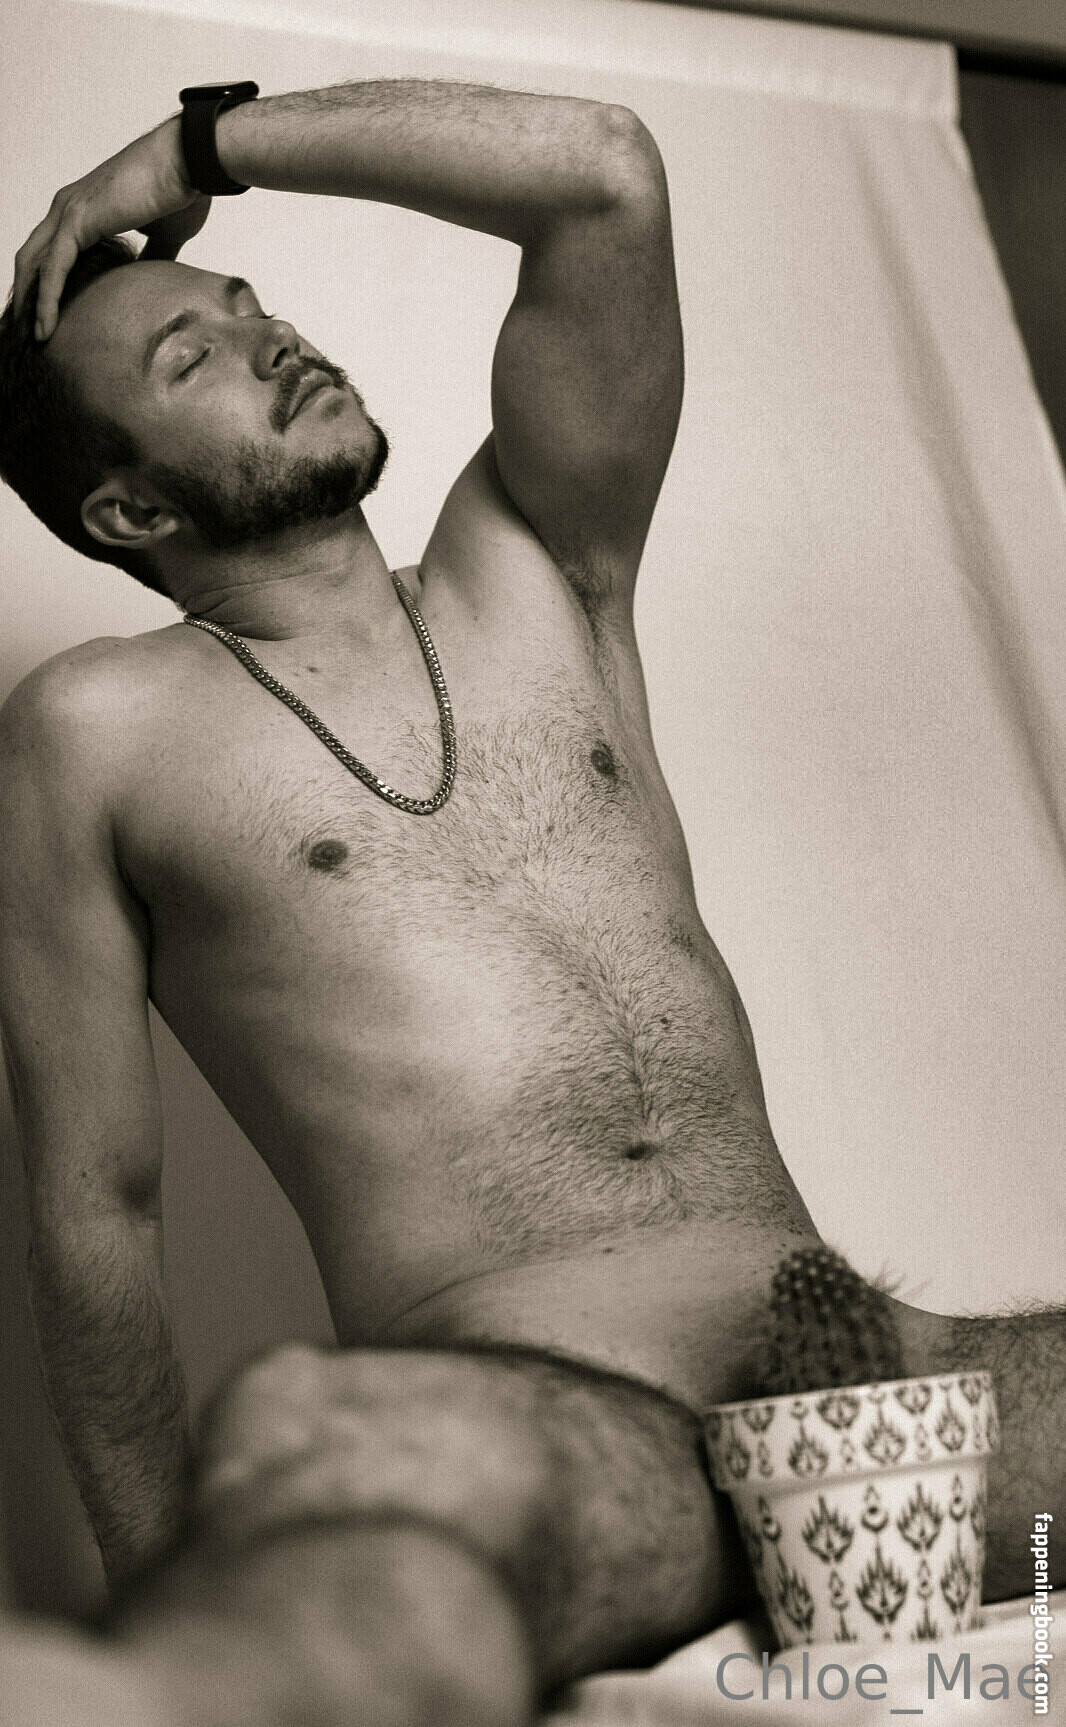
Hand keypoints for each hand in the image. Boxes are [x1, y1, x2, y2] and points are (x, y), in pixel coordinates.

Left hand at [13, 115, 201, 340]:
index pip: (53, 252)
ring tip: (34, 340)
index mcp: (85, 208)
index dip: (48, 284)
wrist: (189, 163)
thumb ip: (151, 257)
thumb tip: (149, 280)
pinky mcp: (77, 220)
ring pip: (35, 265)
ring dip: (31, 304)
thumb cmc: (181, 191)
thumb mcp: (165, 237)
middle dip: (29, 296)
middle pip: (34, 258)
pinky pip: (53, 268)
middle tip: (31, 334)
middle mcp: (68, 206)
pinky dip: (46, 299)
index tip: (52, 318)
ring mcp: (68, 211)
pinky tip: (45, 327)